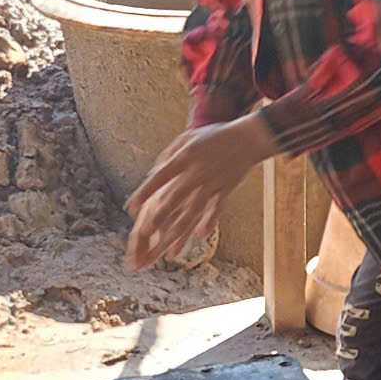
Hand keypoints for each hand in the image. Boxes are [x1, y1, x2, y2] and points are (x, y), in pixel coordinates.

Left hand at [126, 114, 276, 269]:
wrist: (249, 138)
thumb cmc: (215, 136)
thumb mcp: (188, 137)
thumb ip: (169, 155)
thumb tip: (154, 172)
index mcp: (184, 158)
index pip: (160, 178)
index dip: (145, 192)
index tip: (131, 207)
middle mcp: (197, 173)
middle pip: (175, 198)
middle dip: (160, 216)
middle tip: (146, 234)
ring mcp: (212, 183)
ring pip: (194, 210)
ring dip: (181, 228)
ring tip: (170, 243)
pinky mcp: (225, 190)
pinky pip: (216, 209)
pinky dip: (210, 222)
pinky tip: (200, 236)